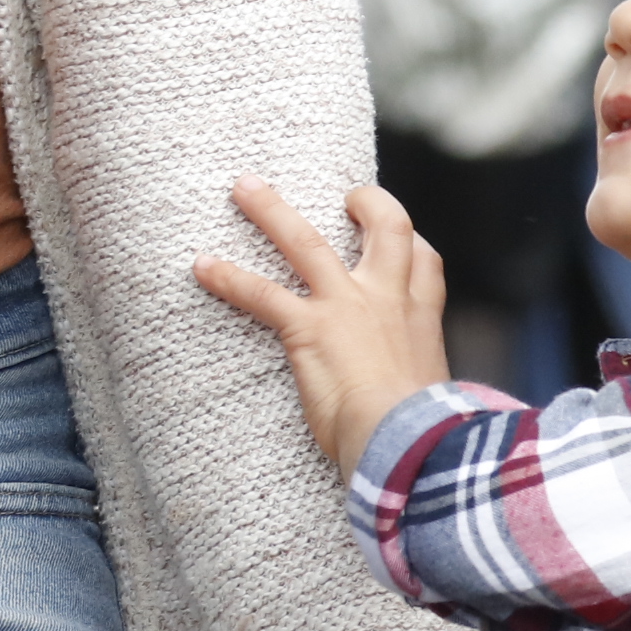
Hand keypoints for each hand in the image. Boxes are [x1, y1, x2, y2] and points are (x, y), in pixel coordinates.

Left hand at [192, 175, 454, 475]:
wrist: (408, 443)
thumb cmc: (420, 436)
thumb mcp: (429, 396)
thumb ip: (413, 384)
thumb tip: (407, 405)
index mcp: (420, 318)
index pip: (423, 258)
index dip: (408, 240)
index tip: (392, 233)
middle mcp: (386, 299)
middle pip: (384, 227)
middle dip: (365, 201)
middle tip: (347, 195)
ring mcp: (346, 307)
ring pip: (305, 241)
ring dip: (271, 211)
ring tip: (243, 187)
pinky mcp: (309, 328)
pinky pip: (261, 293)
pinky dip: (228, 277)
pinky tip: (201, 266)